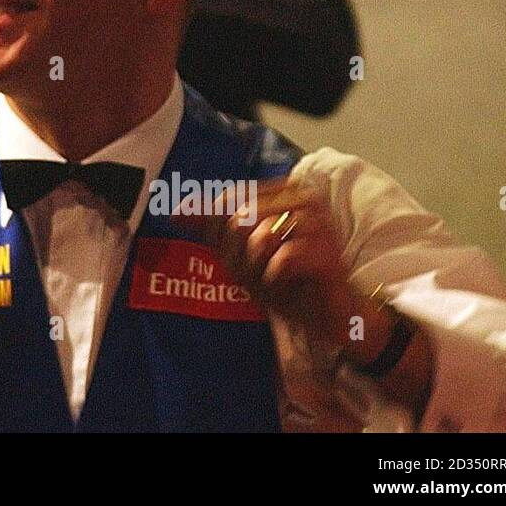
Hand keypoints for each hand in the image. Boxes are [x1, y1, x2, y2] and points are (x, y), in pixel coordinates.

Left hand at [181, 177, 434, 417]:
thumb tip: (175, 210)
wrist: (330, 315)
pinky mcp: (328, 252)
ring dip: (254, 267)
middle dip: (235, 253)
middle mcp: (304, 199)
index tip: (225, 251)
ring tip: (267, 277)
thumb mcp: (242, 253)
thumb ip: (212, 228)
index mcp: (285, 190)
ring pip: (258, 236)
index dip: (216, 228)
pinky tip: (283, 282)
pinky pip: (280, 259)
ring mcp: (319, 223)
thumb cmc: (286, 280)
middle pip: (240, 217)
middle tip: (251, 272)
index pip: (231, 197)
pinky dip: (273, 277)